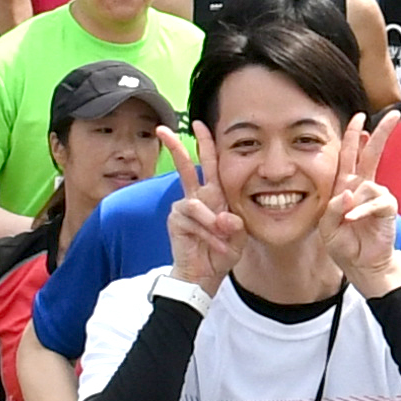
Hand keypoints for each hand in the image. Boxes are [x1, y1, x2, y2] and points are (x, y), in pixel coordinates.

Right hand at [160, 129, 246, 291]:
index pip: (210, 165)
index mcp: (215, 196)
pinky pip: (192, 217)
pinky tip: (212, 243)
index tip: (198, 124)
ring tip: (223, 239)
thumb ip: (235, 225)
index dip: (205, 144)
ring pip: (197, 202)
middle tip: (162, 129)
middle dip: (175, 147)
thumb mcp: (238, 237)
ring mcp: (184, 208)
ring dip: (213, 223)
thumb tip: (224, 218)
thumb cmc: (222, 253)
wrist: (205, 276)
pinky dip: (206, 231)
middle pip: (185, 167)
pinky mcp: (175, 220)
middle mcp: (197, 198)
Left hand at [327, 116, 400, 294]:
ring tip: (348, 221)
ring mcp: (377, 196)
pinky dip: (363, 210)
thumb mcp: (326, 227)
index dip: (353, 136)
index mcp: (345, 186)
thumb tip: (348, 192)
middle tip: (394, 115)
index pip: (349, 156)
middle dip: (381, 133)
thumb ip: (331, 209)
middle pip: (371, 154)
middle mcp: (362, 187)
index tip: (359, 117)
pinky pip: (376, 201)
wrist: (362, 265)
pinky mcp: (388, 208)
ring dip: (355, 203)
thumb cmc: (343, 245)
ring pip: (367, 184)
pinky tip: (354, 220)